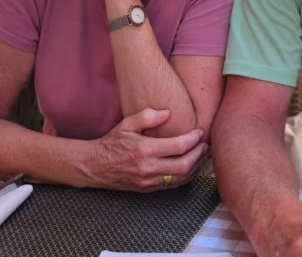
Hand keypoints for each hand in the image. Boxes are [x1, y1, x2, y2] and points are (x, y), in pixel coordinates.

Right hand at [84, 108, 208, 190]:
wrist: (95, 166)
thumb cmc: (112, 142)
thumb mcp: (127, 123)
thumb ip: (147, 116)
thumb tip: (168, 113)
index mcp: (145, 150)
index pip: (178, 146)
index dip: (193, 139)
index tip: (200, 132)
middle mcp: (148, 168)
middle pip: (184, 165)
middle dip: (199, 154)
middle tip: (206, 144)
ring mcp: (149, 181)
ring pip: (181, 178)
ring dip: (196, 166)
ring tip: (202, 154)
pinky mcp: (148, 188)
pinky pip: (173, 185)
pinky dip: (186, 176)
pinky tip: (191, 166)